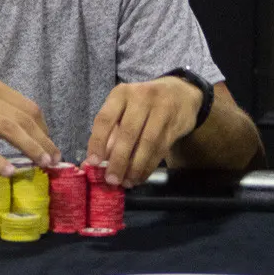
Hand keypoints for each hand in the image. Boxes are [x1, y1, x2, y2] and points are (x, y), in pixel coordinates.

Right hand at [0, 77, 59, 174]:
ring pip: (8, 129)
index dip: (44, 128)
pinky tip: (9, 172)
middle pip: (24, 117)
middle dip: (43, 140)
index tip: (51, 145)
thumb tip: (18, 127)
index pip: (29, 106)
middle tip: (54, 160)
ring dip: (30, 147)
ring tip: (42, 164)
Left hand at [85, 77, 199, 187]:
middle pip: (128, 133)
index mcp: (121, 93)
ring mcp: (161, 110)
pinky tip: (140, 176)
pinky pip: (160, 149)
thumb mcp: (124, 109)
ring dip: (135, 167)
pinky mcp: (175, 124)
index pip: (105, 118)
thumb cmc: (143, 104)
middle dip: (118, 160)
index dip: (98, 141)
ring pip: (147, 143)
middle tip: (112, 180)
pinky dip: (149, 166)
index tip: (93, 162)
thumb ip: (110, 134)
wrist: (180, 93)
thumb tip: (94, 163)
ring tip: (127, 182)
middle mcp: (141, 98)